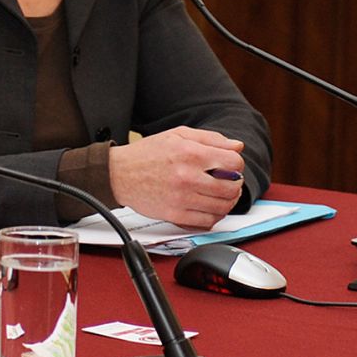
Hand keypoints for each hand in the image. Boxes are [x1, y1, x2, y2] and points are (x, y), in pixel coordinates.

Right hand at [108, 126, 244, 228]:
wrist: (120, 174)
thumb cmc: (148, 153)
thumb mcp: (178, 135)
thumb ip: (211, 139)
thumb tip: (237, 146)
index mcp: (190, 153)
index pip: (233, 163)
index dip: (236, 164)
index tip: (231, 165)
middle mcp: (188, 177)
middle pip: (232, 188)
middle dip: (235, 184)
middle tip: (229, 181)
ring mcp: (182, 198)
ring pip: (223, 207)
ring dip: (227, 201)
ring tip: (220, 194)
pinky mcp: (176, 215)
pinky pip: (208, 221)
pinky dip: (214, 216)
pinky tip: (209, 206)